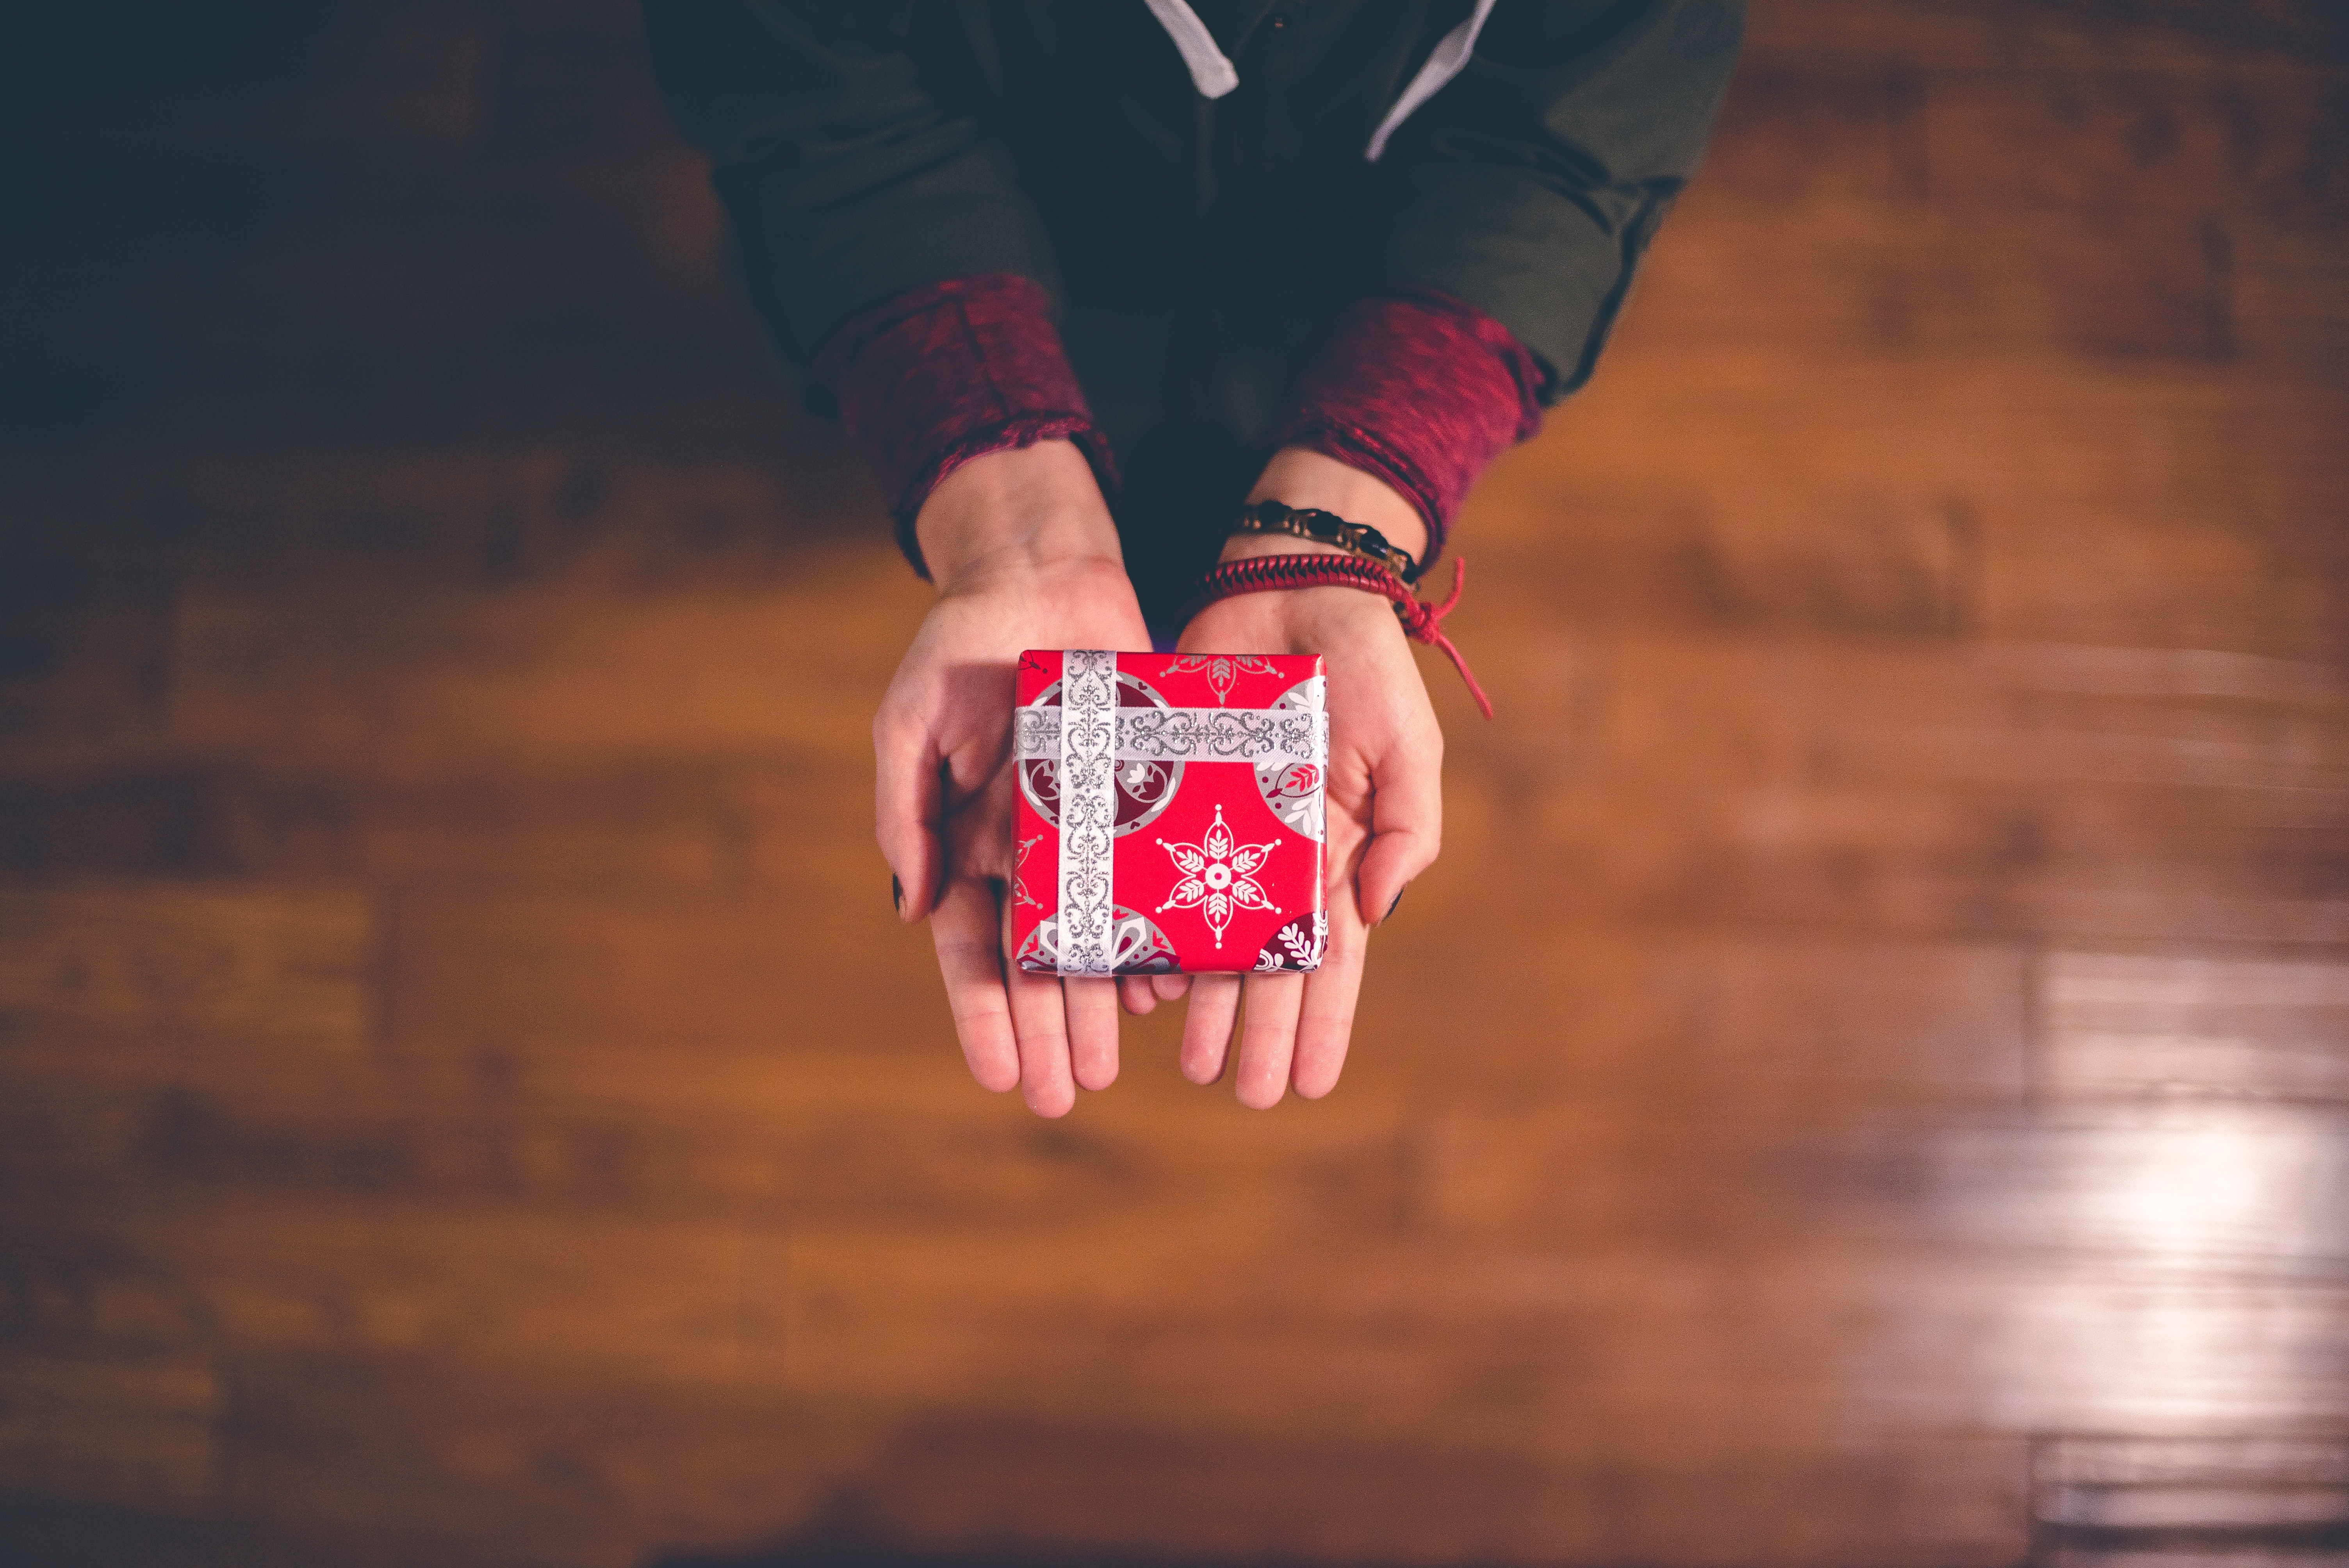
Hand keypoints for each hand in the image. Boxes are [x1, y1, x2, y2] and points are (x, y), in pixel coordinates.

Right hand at [874, 441, 1149, 1117]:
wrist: (1042, 577)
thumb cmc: (961, 646)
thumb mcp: (911, 720)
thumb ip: (904, 811)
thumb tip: (911, 907)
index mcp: (970, 844)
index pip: (974, 950)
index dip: (984, 1015)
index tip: (1001, 1076)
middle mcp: (1032, 853)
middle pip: (1038, 964)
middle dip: (1048, 1032)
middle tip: (1066, 1095)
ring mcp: (1090, 834)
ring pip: (1097, 938)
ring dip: (1100, 1004)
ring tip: (1112, 1063)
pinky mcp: (1142, 803)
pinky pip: (1153, 883)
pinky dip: (1159, 936)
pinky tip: (1169, 986)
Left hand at [1155, 449, 1443, 1107]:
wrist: (1289, 586)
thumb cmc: (1363, 665)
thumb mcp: (1407, 744)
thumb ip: (1406, 827)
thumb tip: (1376, 911)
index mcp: (1336, 854)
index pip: (1331, 960)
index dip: (1323, 1023)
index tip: (1312, 1085)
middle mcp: (1276, 856)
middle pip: (1265, 964)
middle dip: (1257, 1031)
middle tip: (1241, 1092)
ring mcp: (1220, 830)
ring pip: (1207, 934)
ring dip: (1200, 1000)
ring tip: (1186, 1059)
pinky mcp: (1168, 794)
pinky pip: (1152, 873)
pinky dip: (1146, 925)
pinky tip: (1136, 977)